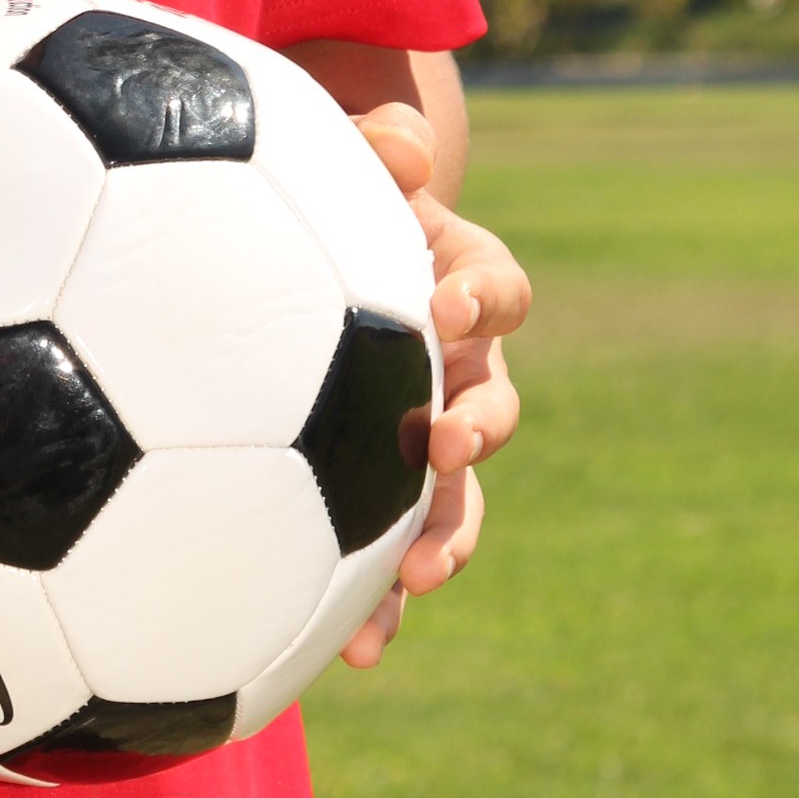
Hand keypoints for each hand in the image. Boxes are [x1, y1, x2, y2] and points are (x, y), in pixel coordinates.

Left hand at [335, 101, 530, 667]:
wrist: (297, 263)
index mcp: (460, 285)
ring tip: (419, 578)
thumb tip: (404, 144)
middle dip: (479, 431)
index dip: (484, 298)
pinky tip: (353, 653)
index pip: (501, 291)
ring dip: (447, 539)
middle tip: (445, 442)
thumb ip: (377, 147)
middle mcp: (460, 370)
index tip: (445, 304)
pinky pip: (393, 560)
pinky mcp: (381, 502)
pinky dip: (383, 605)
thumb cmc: (323, 198)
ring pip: (459, 501)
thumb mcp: (344, 160)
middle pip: (497, 407)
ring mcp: (427, 442)